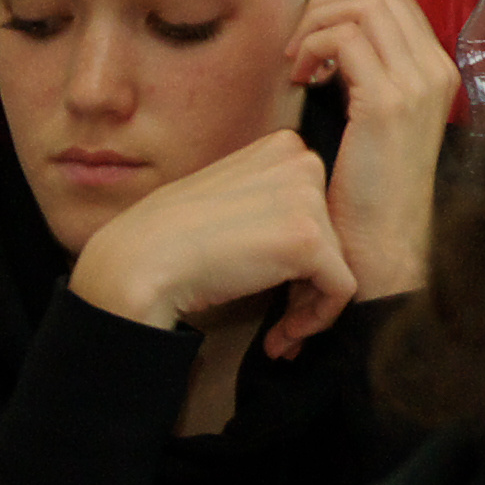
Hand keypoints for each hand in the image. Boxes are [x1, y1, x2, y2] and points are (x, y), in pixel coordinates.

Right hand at [65, 131, 357, 347]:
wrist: (143, 260)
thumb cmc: (173, 235)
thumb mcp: (229, 194)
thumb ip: (267, 198)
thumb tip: (294, 232)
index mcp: (281, 146)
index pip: (317, 205)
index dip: (300, 250)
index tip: (273, 283)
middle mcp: (300, 161)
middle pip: (334, 233)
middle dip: (309, 281)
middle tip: (279, 317)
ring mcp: (306, 198)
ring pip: (339, 264)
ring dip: (307, 307)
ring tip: (277, 334)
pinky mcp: (309, 240)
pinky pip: (341, 290)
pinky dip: (314, 321)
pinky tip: (279, 338)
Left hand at [282, 0, 454, 318]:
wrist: (383, 249)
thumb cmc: (370, 191)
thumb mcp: (376, 120)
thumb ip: (366, 73)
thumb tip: (330, 32)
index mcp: (437, 71)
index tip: (314, 33)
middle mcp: (435, 70)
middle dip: (327, 4)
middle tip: (298, 45)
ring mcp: (416, 84)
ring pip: (362, 4)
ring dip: (316, 22)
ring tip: (297, 61)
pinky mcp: (387, 103)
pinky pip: (343, 38)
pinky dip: (312, 47)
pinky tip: (300, 79)